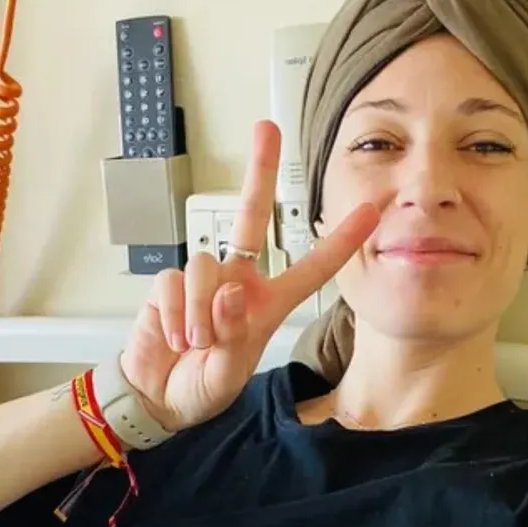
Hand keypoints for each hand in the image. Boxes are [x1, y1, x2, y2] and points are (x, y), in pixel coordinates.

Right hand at [120, 120, 379, 431]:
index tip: (370, 210)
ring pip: (207, 266)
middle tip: (267, 129)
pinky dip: (176, 313)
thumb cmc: (202, 385)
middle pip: (251, 217)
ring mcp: (203, 281)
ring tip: (197, 342)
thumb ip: (231, 335)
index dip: (341, 240)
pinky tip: (175, 337)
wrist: (156, 398)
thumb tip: (231, 291)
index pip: (311, 267)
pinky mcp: (169, 285)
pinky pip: (175, 283)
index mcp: (267, 303)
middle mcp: (238, 282)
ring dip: (202, 310)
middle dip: (259, 171)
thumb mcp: (227, 374)